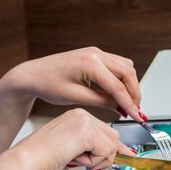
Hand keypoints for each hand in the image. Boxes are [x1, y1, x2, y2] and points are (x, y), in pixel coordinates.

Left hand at [12, 47, 144, 121]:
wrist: (34, 74)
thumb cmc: (49, 84)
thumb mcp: (77, 97)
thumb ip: (102, 102)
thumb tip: (121, 108)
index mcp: (90, 63)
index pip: (118, 87)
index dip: (130, 104)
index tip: (137, 117)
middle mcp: (96, 54)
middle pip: (128, 73)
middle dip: (134, 94)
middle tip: (135, 112)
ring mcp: (96, 52)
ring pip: (126, 67)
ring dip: (130, 85)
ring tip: (128, 104)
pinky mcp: (95, 55)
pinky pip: (118, 65)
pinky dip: (122, 79)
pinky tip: (119, 93)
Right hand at [12, 108, 133, 169]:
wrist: (27, 161)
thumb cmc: (42, 159)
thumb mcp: (73, 151)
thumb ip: (92, 150)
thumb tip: (113, 156)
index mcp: (77, 117)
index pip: (107, 131)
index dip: (114, 148)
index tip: (126, 154)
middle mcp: (82, 115)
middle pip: (114, 138)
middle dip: (105, 156)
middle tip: (84, 162)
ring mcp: (84, 121)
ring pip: (111, 146)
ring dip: (97, 160)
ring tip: (75, 158)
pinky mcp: (86, 132)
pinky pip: (105, 152)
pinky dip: (93, 162)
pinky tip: (75, 158)